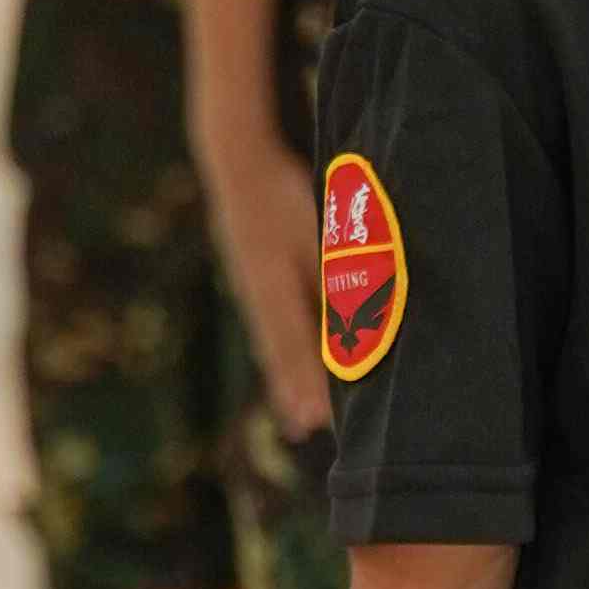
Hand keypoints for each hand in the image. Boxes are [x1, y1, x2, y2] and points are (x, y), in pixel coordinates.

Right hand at [212, 131, 333, 441]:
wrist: (235, 158)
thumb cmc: (283, 190)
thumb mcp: (316, 229)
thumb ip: (334, 273)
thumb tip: (354, 317)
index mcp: (273, 283)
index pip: (296, 345)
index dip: (309, 382)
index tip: (319, 418)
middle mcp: (257, 291)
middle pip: (281, 352)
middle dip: (297, 391)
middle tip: (310, 430)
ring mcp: (249, 283)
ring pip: (272, 340)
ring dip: (286, 377)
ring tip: (297, 415)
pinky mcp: (250, 274)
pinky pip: (267, 322)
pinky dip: (277, 351)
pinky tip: (281, 366)